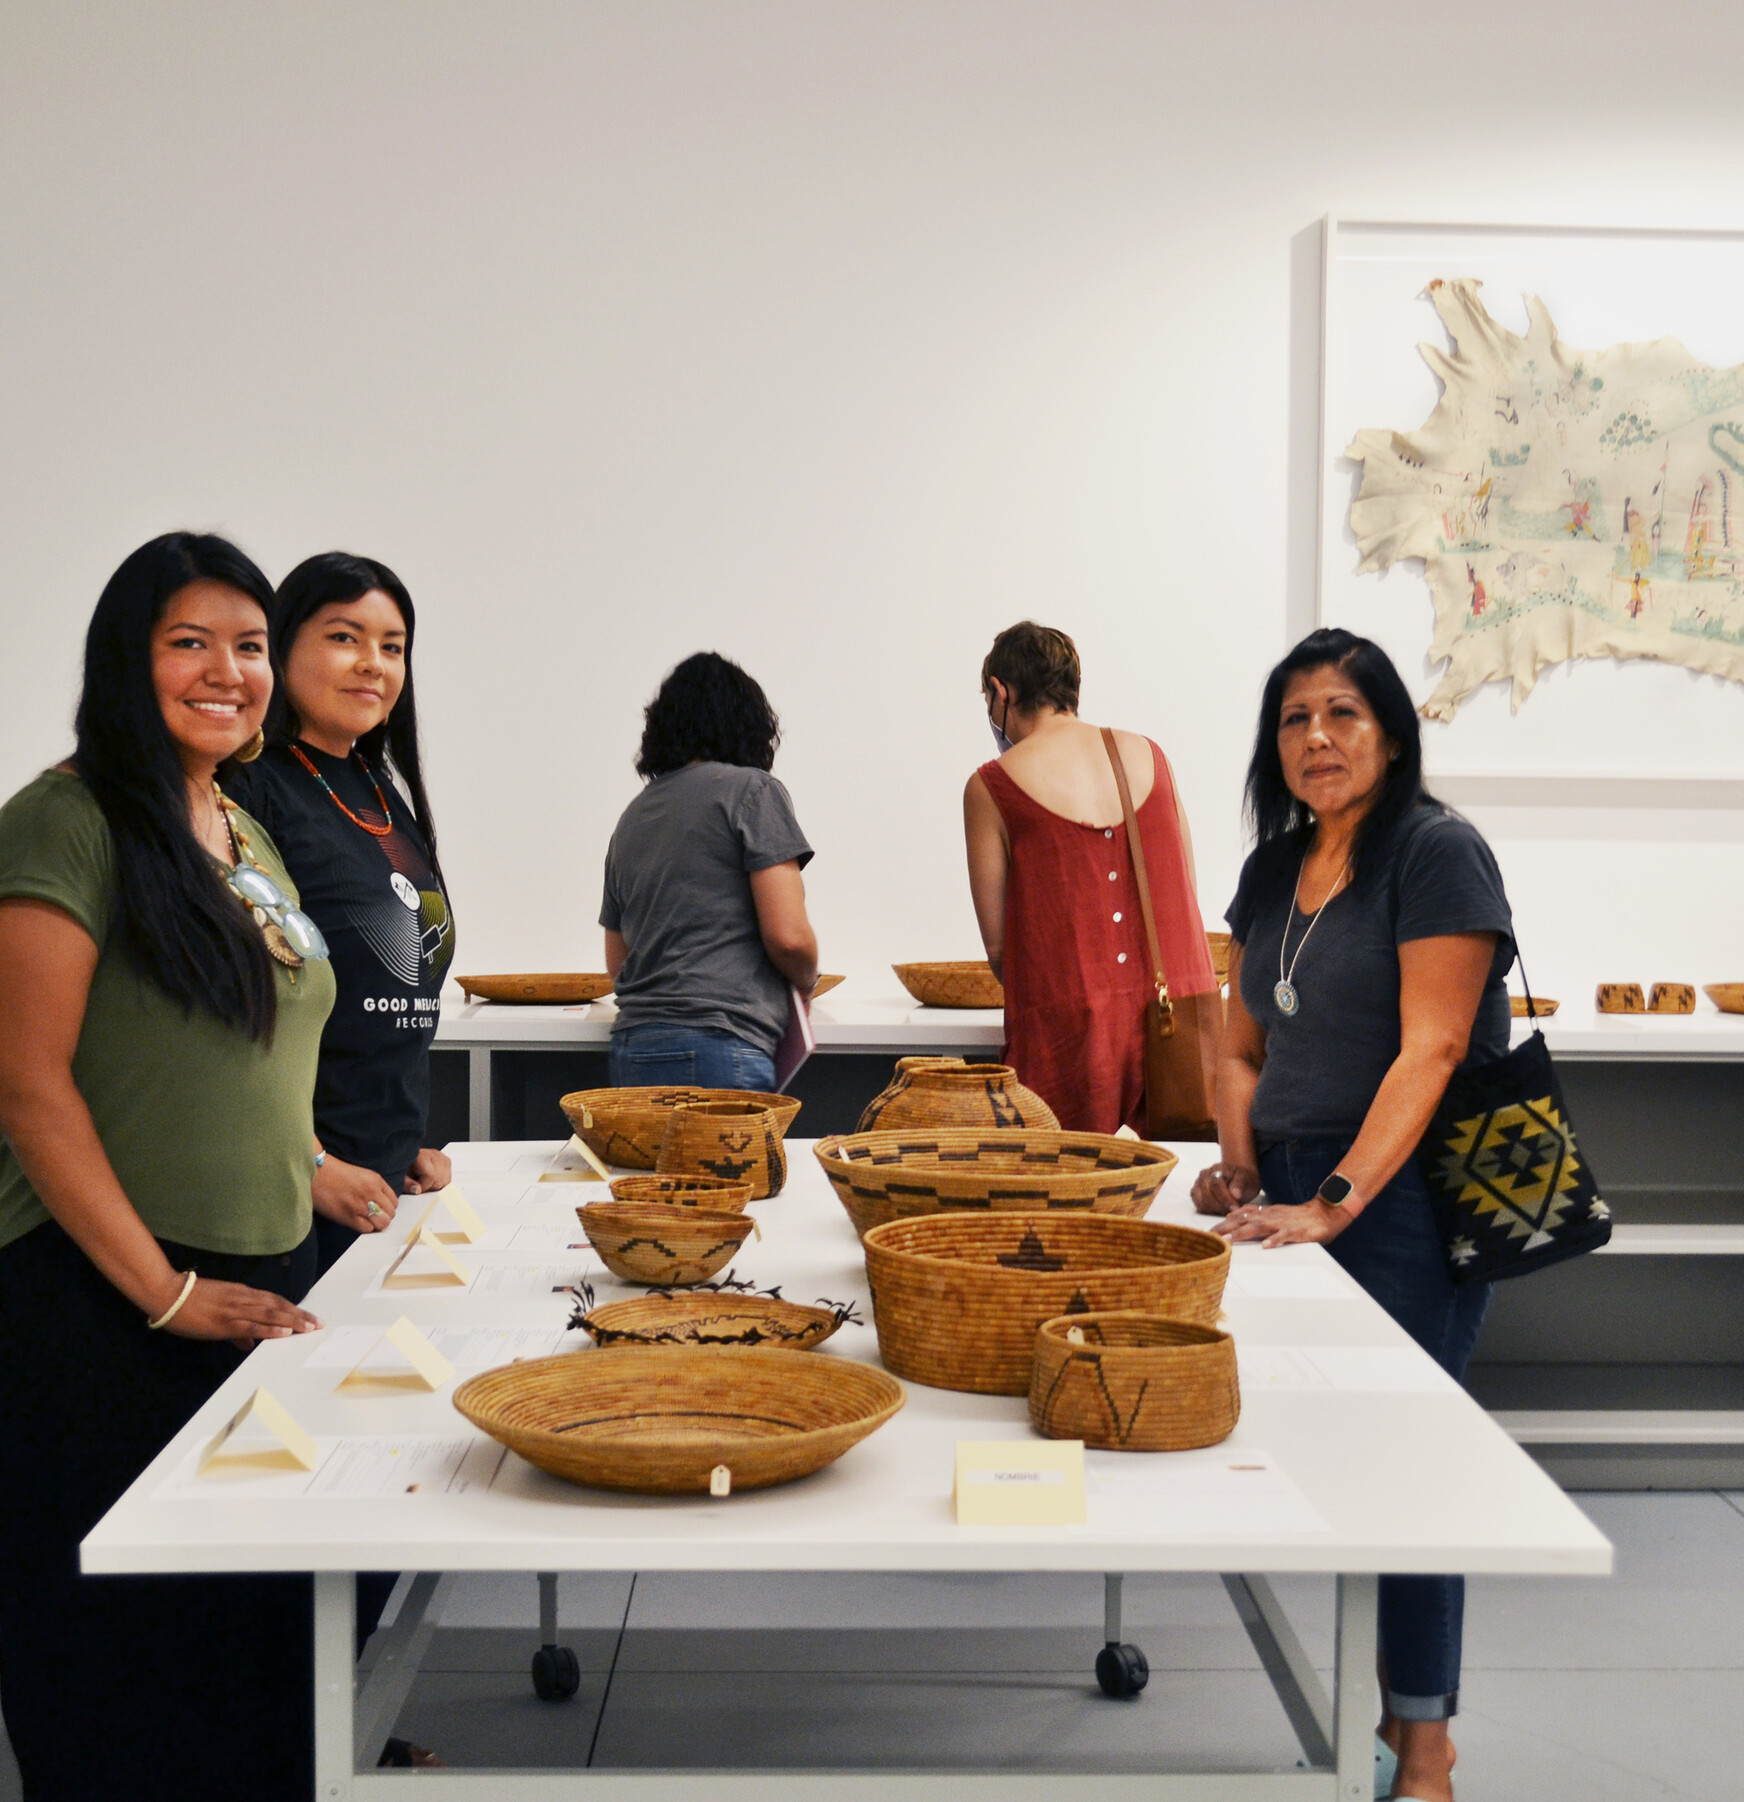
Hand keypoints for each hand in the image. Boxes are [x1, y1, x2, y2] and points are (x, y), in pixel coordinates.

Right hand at [164, 1276, 321, 1351]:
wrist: (168, 1294)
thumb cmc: (189, 1301)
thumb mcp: (217, 1309)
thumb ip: (235, 1328)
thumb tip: (248, 1344)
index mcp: (242, 1293)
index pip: (274, 1300)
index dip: (293, 1308)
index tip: (308, 1316)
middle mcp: (243, 1298)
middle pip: (278, 1306)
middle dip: (300, 1315)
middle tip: (318, 1323)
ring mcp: (235, 1309)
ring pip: (270, 1314)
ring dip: (292, 1322)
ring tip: (309, 1328)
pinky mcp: (225, 1321)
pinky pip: (252, 1325)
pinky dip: (270, 1329)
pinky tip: (284, 1333)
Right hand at [312, 1154, 397, 1232]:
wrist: (316, 1174)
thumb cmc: (335, 1174)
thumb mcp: (362, 1175)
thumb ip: (374, 1187)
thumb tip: (381, 1204)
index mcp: (376, 1181)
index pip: (394, 1201)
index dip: (388, 1208)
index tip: (382, 1210)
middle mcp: (372, 1192)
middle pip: (390, 1213)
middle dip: (384, 1217)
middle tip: (375, 1217)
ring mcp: (361, 1205)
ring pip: (382, 1223)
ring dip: (377, 1224)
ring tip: (367, 1221)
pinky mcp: (349, 1216)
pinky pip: (367, 1229)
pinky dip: (365, 1228)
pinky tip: (358, 1222)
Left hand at [403, 1147, 451, 1194]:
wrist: (408, 1158)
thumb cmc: (404, 1167)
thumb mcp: (401, 1176)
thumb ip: (407, 1184)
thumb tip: (417, 1190)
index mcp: (421, 1155)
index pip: (430, 1175)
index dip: (423, 1186)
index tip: (416, 1188)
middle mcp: (434, 1154)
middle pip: (439, 1180)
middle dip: (429, 1187)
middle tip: (419, 1184)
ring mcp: (442, 1157)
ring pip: (446, 1181)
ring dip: (435, 1185)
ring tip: (425, 1181)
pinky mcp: (447, 1161)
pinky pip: (448, 1179)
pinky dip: (440, 1182)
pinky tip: (431, 1180)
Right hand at [1191, 1162, 1261, 1214]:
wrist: (1238, 1179)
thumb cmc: (1243, 1179)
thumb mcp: (1247, 1179)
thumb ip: (1240, 1185)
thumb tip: (1235, 1194)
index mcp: (1217, 1168)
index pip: (1216, 1184)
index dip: (1225, 1198)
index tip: (1235, 1208)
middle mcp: (1204, 1174)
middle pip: (1207, 1194)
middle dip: (1221, 1206)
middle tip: (1233, 1211)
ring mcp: (1198, 1184)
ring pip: (1201, 1201)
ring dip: (1216, 1209)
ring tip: (1228, 1209)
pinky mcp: (1195, 1193)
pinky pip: (1199, 1205)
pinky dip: (1209, 1210)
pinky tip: (1220, 1208)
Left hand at [1213, 1198, 1351, 1246]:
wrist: (1323, 1213)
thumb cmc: (1297, 1217)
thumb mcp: (1273, 1214)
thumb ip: (1255, 1215)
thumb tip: (1235, 1216)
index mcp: (1264, 1213)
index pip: (1239, 1217)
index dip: (1223, 1224)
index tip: (1207, 1232)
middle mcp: (1270, 1216)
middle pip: (1244, 1221)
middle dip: (1226, 1229)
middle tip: (1211, 1237)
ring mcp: (1282, 1224)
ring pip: (1259, 1227)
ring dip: (1243, 1233)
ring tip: (1229, 1241)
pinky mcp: (1296, 1232)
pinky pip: (1284, 1236)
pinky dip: (1274, 1240)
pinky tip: (1265, 1245)